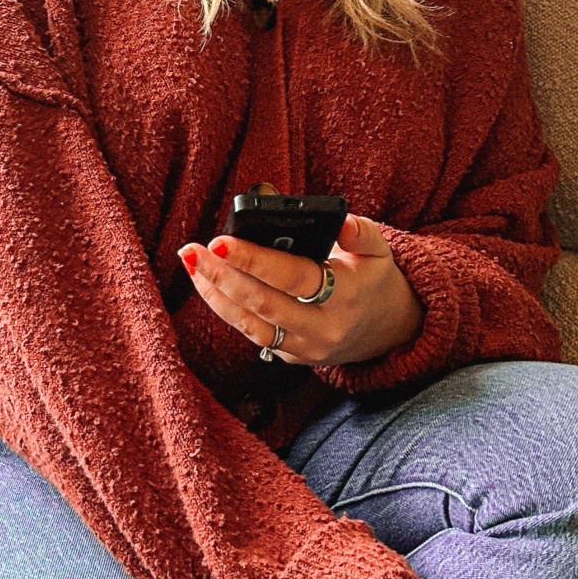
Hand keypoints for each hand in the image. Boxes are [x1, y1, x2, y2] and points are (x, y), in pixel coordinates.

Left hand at [177, 213, 422, 366]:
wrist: (386, 331)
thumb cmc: (374, 281)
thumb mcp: (381, 251)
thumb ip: (361, 232)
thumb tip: (340, 222)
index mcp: (347, 296)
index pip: (295, 277)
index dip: (255, 260)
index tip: (221, 241)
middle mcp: (323, 328)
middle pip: (264, 303)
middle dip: (223, 276)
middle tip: (193, 251)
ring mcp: (305, 347)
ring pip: (250, 324)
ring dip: (215, 294)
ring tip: (190, 263)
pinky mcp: (290, 357)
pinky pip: (252, 334)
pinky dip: (225, 308)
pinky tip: (206, 283)